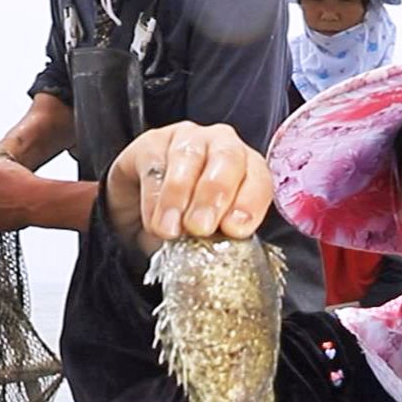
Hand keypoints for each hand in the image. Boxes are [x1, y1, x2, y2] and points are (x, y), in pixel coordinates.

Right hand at [106, 122, 271, 253]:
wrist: (142, 204)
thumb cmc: (188, 219)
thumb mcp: (211, 232)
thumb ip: (222, 239)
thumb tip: (222, 263)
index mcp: (249, 168)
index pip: (259, 179)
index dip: (249, 203)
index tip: (235, 230)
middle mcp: (223, 145)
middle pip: (227, 159)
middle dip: (213, 195)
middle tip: (200, 228)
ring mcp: (188, 138)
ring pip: (188, 158)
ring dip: (178, 197)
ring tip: (170, 230)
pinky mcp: (153, 141)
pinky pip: (155, 165)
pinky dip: (153, 198)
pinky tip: (153, 221)